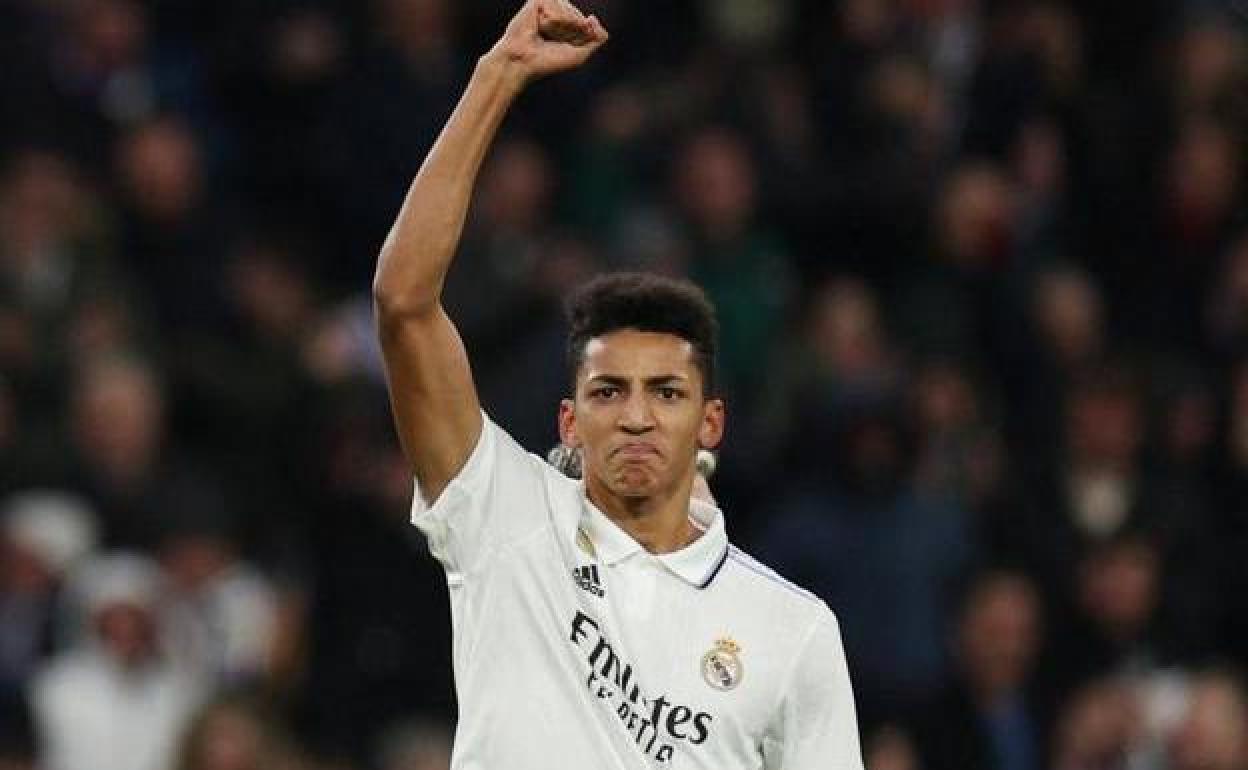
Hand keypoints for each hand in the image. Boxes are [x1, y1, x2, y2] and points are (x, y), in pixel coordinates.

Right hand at [485, 0, 607, 85]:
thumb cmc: (548, 61)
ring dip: (561, 29)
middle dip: (571, 34)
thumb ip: (597, 38)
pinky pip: (558, 10)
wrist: (524, 62)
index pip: (589, 25)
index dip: (580, 40)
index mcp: (569, 22)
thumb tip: (592, 18)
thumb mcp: (580, 55)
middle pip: (582, 19)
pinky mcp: (538, 0)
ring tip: (544, 34)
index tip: (562, 47)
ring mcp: (549, 4)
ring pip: (572, 14)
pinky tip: (538, 26)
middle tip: (551, 41)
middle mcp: (560, 10)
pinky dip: (552, 22)